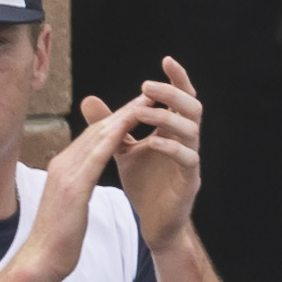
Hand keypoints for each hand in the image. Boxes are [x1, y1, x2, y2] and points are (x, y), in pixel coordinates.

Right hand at [14, 96, 167, 281]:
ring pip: (97, 138)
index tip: (138, 108)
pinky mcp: (73, 187)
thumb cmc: (60, 237)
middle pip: (97, 130)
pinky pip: (95, 158)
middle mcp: (64, 164)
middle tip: (149, 94)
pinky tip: (127, 129)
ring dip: (122, 118)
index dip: (117, 120)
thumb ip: (76, 186)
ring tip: (146, 103)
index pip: (94, 137)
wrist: (42, 258)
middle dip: (124, 111)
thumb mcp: (71, 205)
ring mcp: (66, 173)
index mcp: (65, 168)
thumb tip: (83, 178)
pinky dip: (112, 140)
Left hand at [80, 56, 204, 252]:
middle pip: (193, 107)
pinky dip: (170, 147)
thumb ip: (110, 124)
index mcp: (172, 131)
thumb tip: (88, 98)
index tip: (165, 60)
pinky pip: (188, 159)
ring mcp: (190, 161)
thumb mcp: (120, 148)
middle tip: (146, 86)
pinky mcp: (189, 182)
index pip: (181, 99)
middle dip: (172, 93)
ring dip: (167, 117)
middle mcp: (186, 142)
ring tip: (142, 111)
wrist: (153, 221)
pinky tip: (152, 142)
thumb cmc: (143, 184)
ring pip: (192, 130)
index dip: (177, 79)